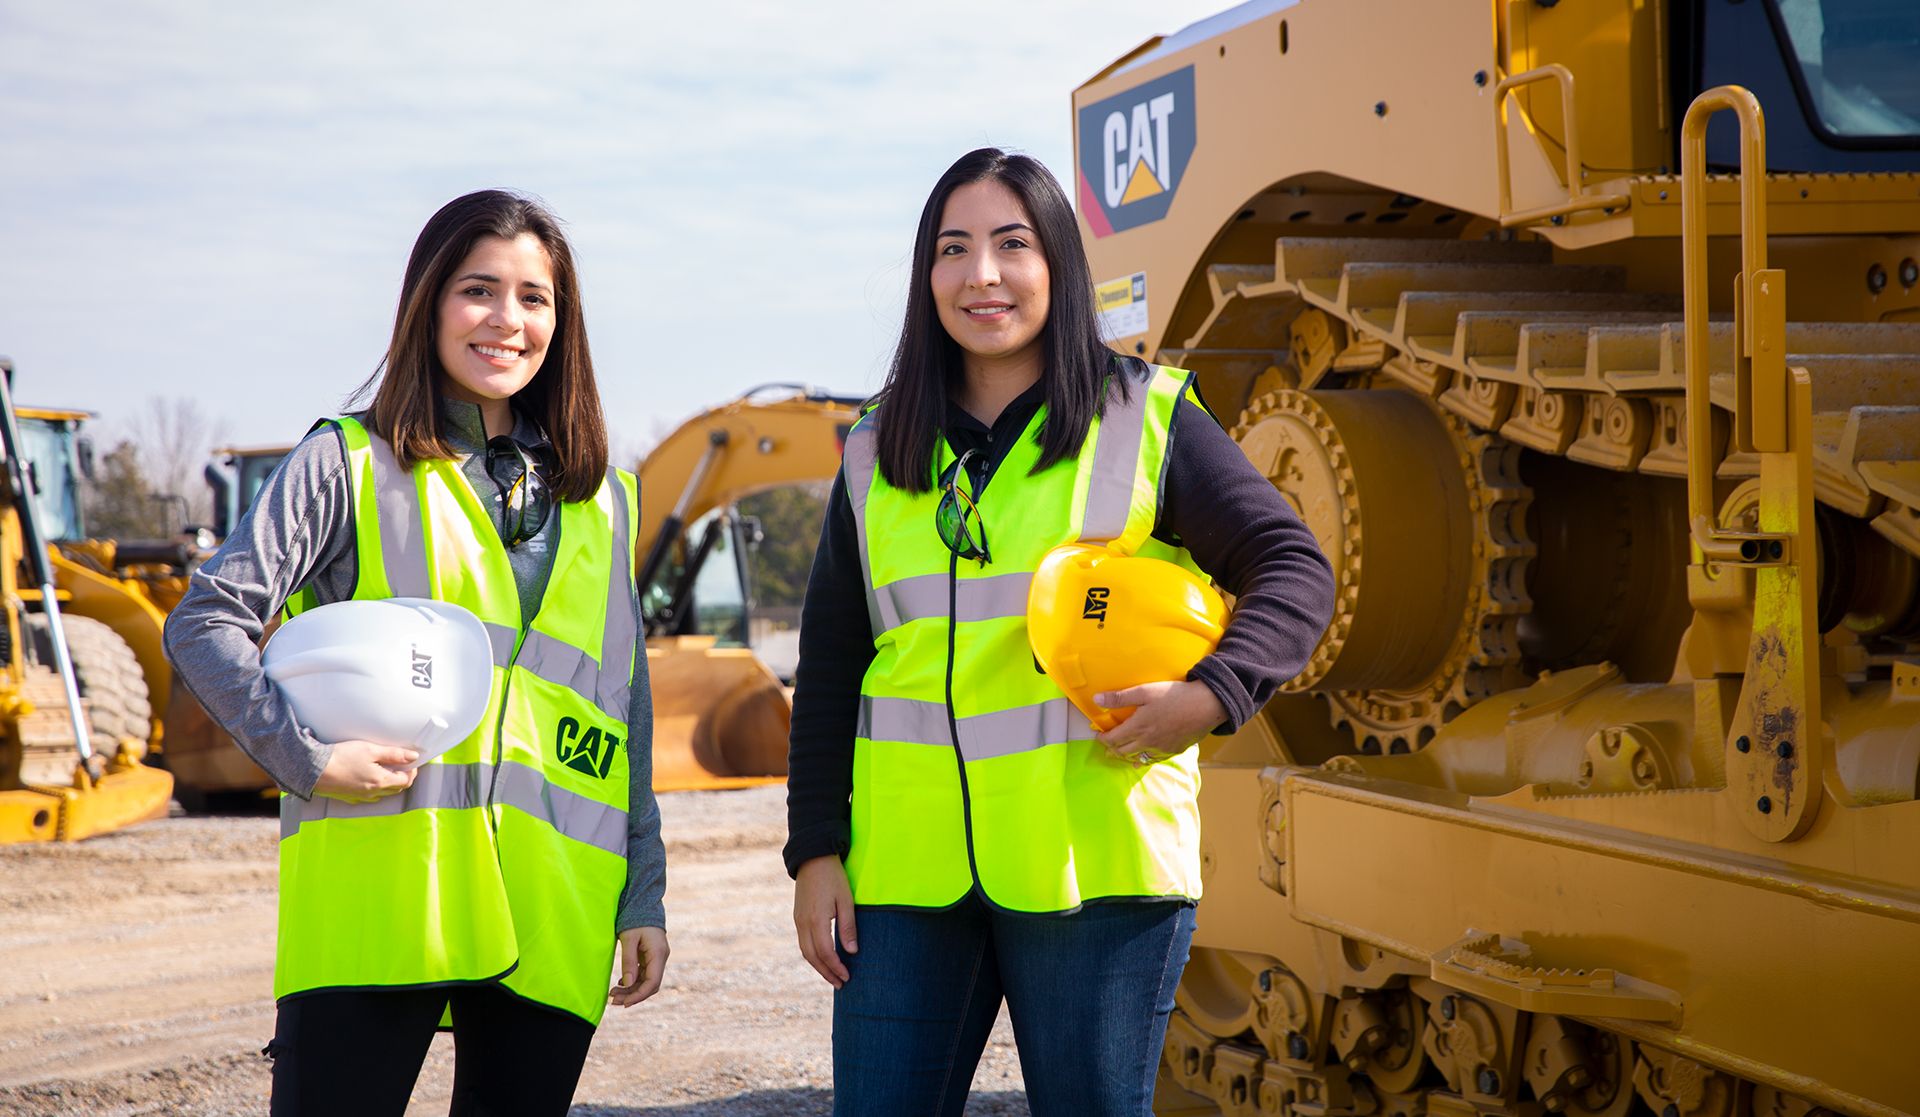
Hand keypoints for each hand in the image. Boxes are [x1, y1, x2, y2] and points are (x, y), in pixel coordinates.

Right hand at [313, 740, 418, 801]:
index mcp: (381, 782)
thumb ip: (394, 754)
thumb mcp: (371, 750)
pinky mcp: (348, 797)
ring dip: (389, 783)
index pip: (406, 781)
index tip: (410, 760)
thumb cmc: (342, 757)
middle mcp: (372, 793)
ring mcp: (360, 797)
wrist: (313, 769)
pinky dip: (374, 787)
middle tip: (401, 763)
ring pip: (382, 793)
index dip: (412, 770)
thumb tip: (413, 757)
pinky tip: (368, 777)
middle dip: (402, 777)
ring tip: (385, 768)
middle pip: (396, 788)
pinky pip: (368, 795)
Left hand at [610, 926, 668, 1006]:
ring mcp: (657, 957)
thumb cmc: (634, 919)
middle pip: (650, 985)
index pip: (652, 982)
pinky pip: (645, 974)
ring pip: (647, 981)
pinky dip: (633, 981)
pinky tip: (620, 984)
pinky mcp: (651, 957)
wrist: (642, 903)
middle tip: (613, 1001)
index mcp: (658, 954)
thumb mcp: (629, 939)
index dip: (639, 995)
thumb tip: (627, 983)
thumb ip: (629, 961)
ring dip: (631, 989)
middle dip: (633, 995)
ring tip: (613, 994)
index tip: (624, 1003)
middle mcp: (661, 958)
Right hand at [793, 855, 856, 988]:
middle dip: (826, 972)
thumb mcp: (846, 900)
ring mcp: (798, 920)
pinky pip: (803, 942)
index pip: (825, 953)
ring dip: (818, 966)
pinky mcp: (798, 916)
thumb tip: (852, 951)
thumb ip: (848, 926)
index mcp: (816, 920)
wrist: (813, 857)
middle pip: (812, 957)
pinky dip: (813, 955)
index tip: (847, 977)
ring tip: (832, 975)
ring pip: (805, 951)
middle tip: (840, 983)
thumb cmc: (833, 877)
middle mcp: (803, 923)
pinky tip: (823, 958)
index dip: (836, 967)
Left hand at [1093, 680, 1226, 765]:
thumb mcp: (1145, 691)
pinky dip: (1142, 761)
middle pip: (1122, 751)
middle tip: (1105, 745)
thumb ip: (1120, 697)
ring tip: (1118, 754)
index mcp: (1138, 727)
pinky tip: (1140, 761)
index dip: (1102, 738)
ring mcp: (1161, 748)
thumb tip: (1097, 700)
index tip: (1097, 734)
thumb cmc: (1176, 695)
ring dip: (1124, 756)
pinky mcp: (1173, 750)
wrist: (1207, 705)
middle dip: (1111, 748)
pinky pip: (1153, 760)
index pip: (1113, 738)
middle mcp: (1147, 742)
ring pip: (1137, 758)